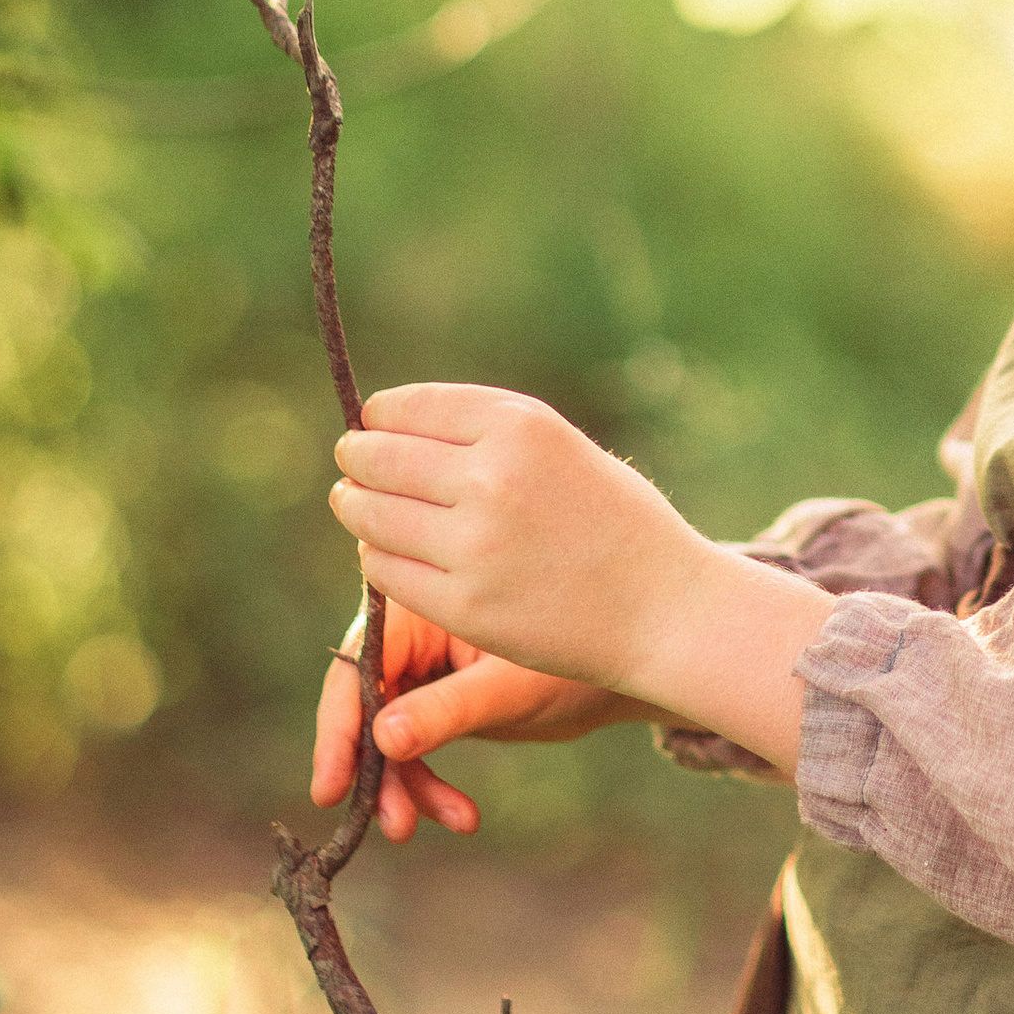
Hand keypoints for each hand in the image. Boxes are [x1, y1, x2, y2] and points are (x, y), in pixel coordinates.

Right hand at [309, 600, 634, 843]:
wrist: (622, 672)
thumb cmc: (576, 661)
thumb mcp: (508, 689)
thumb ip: (447, 711)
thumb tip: (383, 740)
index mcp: (423, 602)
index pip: (357, 665)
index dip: (339, 728)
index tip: (331, 787)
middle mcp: (414, 631)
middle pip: (365, 705)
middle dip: (378, 770)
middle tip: (393, 824)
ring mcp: (424, 669)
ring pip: (388, 736)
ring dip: (407, 787)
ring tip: (453, 820)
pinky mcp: (438, 701)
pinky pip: (414, 749)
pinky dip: (431, 786)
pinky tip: (464, 816)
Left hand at [328, 385, 828, 776]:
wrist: (662, 607)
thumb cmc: (612, 519)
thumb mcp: (560, 444)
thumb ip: (484, 429)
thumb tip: (386, 422)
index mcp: (520, 426)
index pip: (406, 407)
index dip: (378, 416)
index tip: (371, 423)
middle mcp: (492, 478)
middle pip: (379, 458)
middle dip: (357, 457)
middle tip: (350, 462)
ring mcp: (475, 546)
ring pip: (370, 515)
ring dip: (355, 506)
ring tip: (355, 503)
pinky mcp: (464, 606)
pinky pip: (385, 570)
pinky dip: (377, 557)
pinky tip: (387, 551)